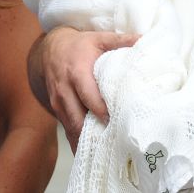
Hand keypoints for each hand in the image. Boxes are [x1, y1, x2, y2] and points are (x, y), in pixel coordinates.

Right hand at [30, 27, 137, 151]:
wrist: (49, 50)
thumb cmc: (78, 45)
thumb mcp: (98, 39)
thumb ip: (120, 41)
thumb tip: (144, 40)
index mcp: (77, 72)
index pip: (89, 97)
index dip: (102, 112)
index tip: (119, 123)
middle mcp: (65, 90)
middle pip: (78, 118)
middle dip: (95, 134)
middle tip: (116, 145)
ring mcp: (58, 103)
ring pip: (71, 128)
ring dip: (86, 142)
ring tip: (107, 154)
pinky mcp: (57, 111)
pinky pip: (67, 130)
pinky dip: (79, 142)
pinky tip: (93, 154)